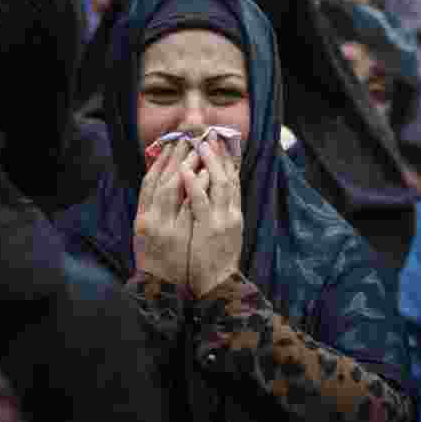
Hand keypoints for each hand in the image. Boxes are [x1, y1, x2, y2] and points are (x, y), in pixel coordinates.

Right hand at [134, 139, 196, 285]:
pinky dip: (197, 187)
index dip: (159, 161)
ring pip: (175, 190)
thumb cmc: (158, 260)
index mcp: (142, 219)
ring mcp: (166, 228)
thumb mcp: (150, 234)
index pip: (148, 183)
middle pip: (162, 181)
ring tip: (199, 148)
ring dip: (187, 167)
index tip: (171, 142)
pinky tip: (205, 172)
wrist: (164, 288)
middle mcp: (151, 221)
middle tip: (187, 137)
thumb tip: (169, 184)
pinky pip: (192, 206)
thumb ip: (156, 210)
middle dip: (175, 158)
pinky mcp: (184, 235)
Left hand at [182, 130, 243, 297]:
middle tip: (210, 135)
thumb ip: (220, 214)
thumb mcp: (225, 234)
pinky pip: (199, 201)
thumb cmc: (217, 262)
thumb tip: (213, 196)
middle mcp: (232, 213)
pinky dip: (193, 183)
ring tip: (199, 144)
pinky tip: (185, 170)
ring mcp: (221, 220)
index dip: (228, 160)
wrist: (219, 286)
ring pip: (217, 183)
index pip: (233, 181)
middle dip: (219, 155)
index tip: (220, 142)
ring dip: (208, 162)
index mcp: (235, 214)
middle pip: (228, 177)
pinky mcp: (208, 228)